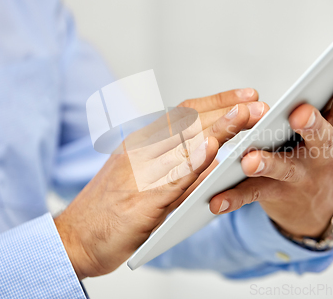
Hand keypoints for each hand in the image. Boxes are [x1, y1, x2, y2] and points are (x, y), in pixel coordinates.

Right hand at [55, 88, 268, 278]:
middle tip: (258, 103)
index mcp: (141, 143)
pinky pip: (172, 178)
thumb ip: (171, 162)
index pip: (184, 113)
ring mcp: (139, 173)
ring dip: (219, 127)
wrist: (74, 238)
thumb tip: (210, 151)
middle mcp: (140, 150)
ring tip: (248, 116)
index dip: (217, 101)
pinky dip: (194, 162)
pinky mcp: (140, 200)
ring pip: (184, 143)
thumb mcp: (141, 177)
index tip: (245, 95)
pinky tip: (214, 151)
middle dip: (227, 110)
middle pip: (189, 122)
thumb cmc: (111, 209)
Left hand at [209, 57, 332, 237]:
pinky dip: (234, 197)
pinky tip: (215, 199)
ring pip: (282, 168)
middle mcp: (322, 154)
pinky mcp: (274, 194)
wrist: (316, 206)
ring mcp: (299, 177)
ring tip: (248, 158)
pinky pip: (253, 195)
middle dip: (312, 125)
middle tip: (300, 112)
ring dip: (266, 163)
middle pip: (319, 137)